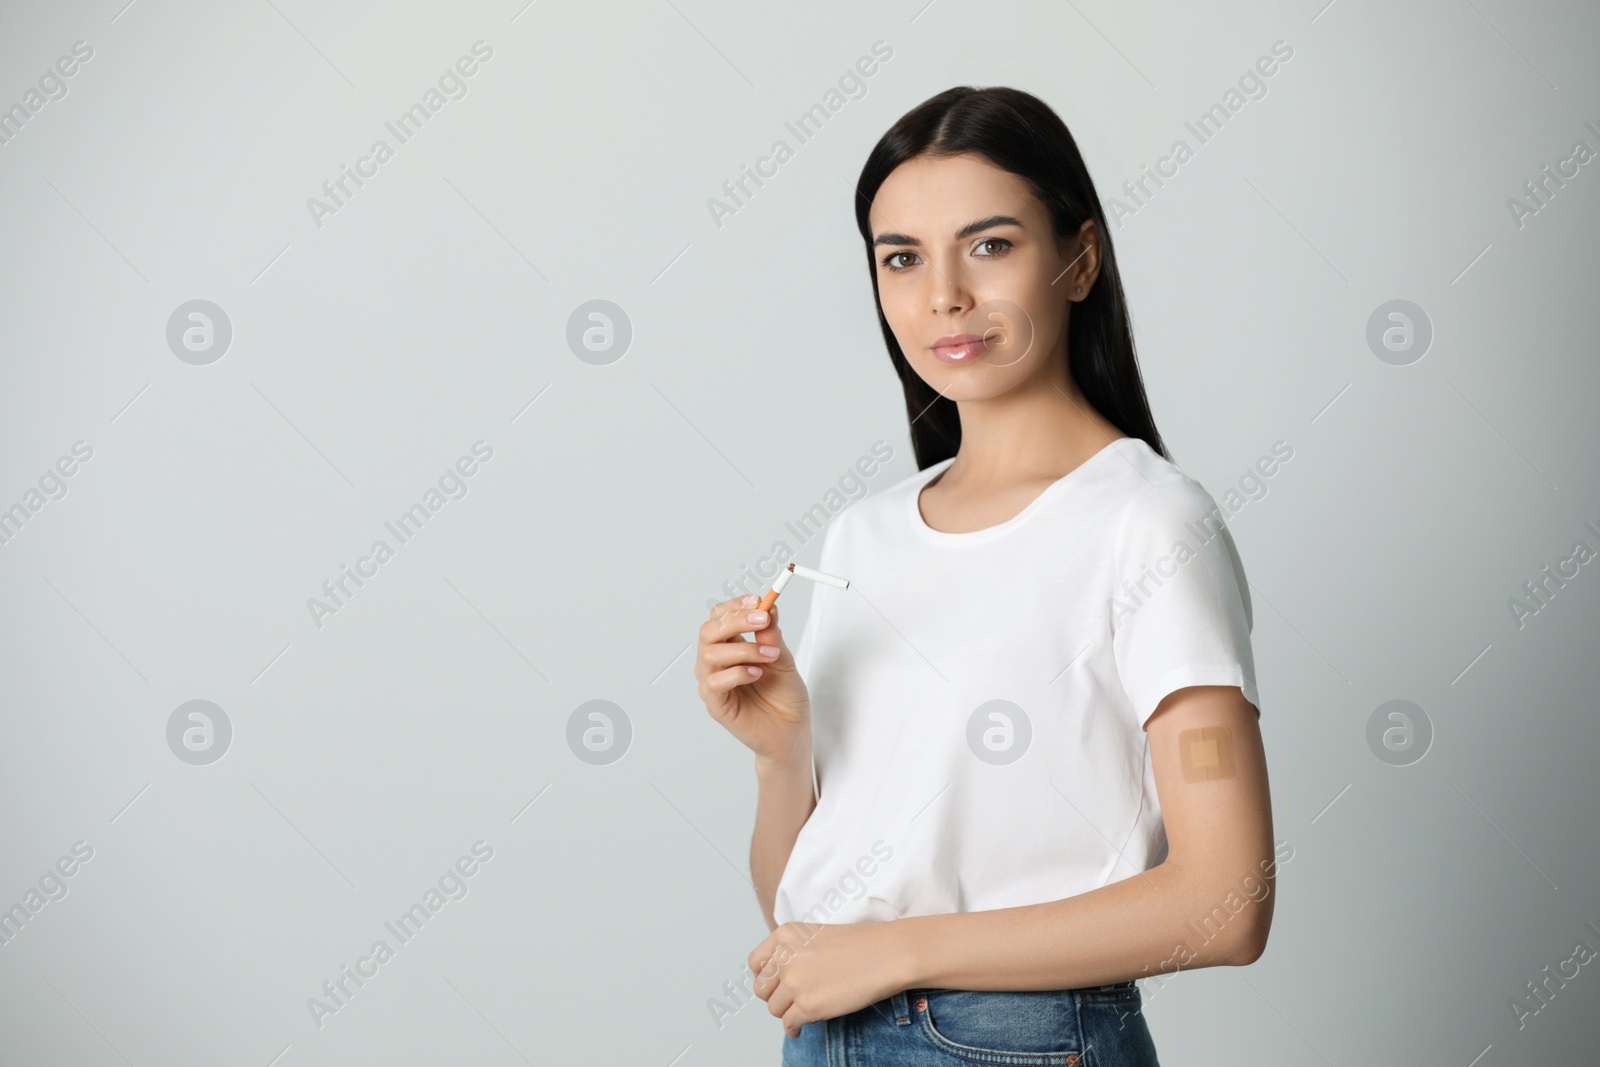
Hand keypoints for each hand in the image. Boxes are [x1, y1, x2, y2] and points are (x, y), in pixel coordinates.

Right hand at [696, 594, 810, 765]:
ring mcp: (712, 683)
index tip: (758, 600)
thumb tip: (769, 608)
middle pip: (709, 630)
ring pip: (711, 654)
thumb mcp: (782, 659)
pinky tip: (757, 674)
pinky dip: (737, 673)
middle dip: (736, 620)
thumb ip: (772, 636)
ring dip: (744, 649)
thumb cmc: (784, 696)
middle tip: (762, 620)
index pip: (719, 617)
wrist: (791, 732)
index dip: (735, 606)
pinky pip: (715, 682)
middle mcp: (715, 663)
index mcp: (729, 646)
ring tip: (770, 656)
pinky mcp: (716, 705)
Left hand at [747, 920, 910, 1037]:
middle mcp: (784, 958)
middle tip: (792, 999)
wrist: (886, 955)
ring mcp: (794, 983)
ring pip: (775, 1009)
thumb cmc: (859, 945)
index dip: (766, 976)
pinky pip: (789, 1025)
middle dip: (776, 996)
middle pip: (762, 989)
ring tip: (804, 1009)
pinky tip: (802, 1027)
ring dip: (788, 1012)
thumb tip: (777, 980)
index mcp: (784, 935)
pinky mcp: (808, 1006)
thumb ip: (791, 952)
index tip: (776, 983)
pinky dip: (794, 1029)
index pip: (756, 963)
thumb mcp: (815, 936)